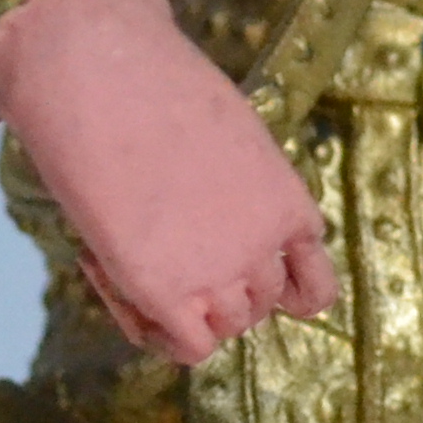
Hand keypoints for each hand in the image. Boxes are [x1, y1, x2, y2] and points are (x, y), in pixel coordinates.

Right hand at [0, 0, 335, 363]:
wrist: (111, 76)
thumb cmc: (163, 91)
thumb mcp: (229, 144)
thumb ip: (236, 190)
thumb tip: (211, 199)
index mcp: (292, 202)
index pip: (311, 281)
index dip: (272, 285)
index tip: (231, 269)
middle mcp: (270, 242)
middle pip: (262, 307)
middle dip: (220, 294)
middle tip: (168, 252)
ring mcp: (225, 269)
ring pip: (228, 328)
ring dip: (187, 311)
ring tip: (138, 260)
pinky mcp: (168, 290)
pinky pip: (188, 346)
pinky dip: (159, 331)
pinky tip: (124, 286)